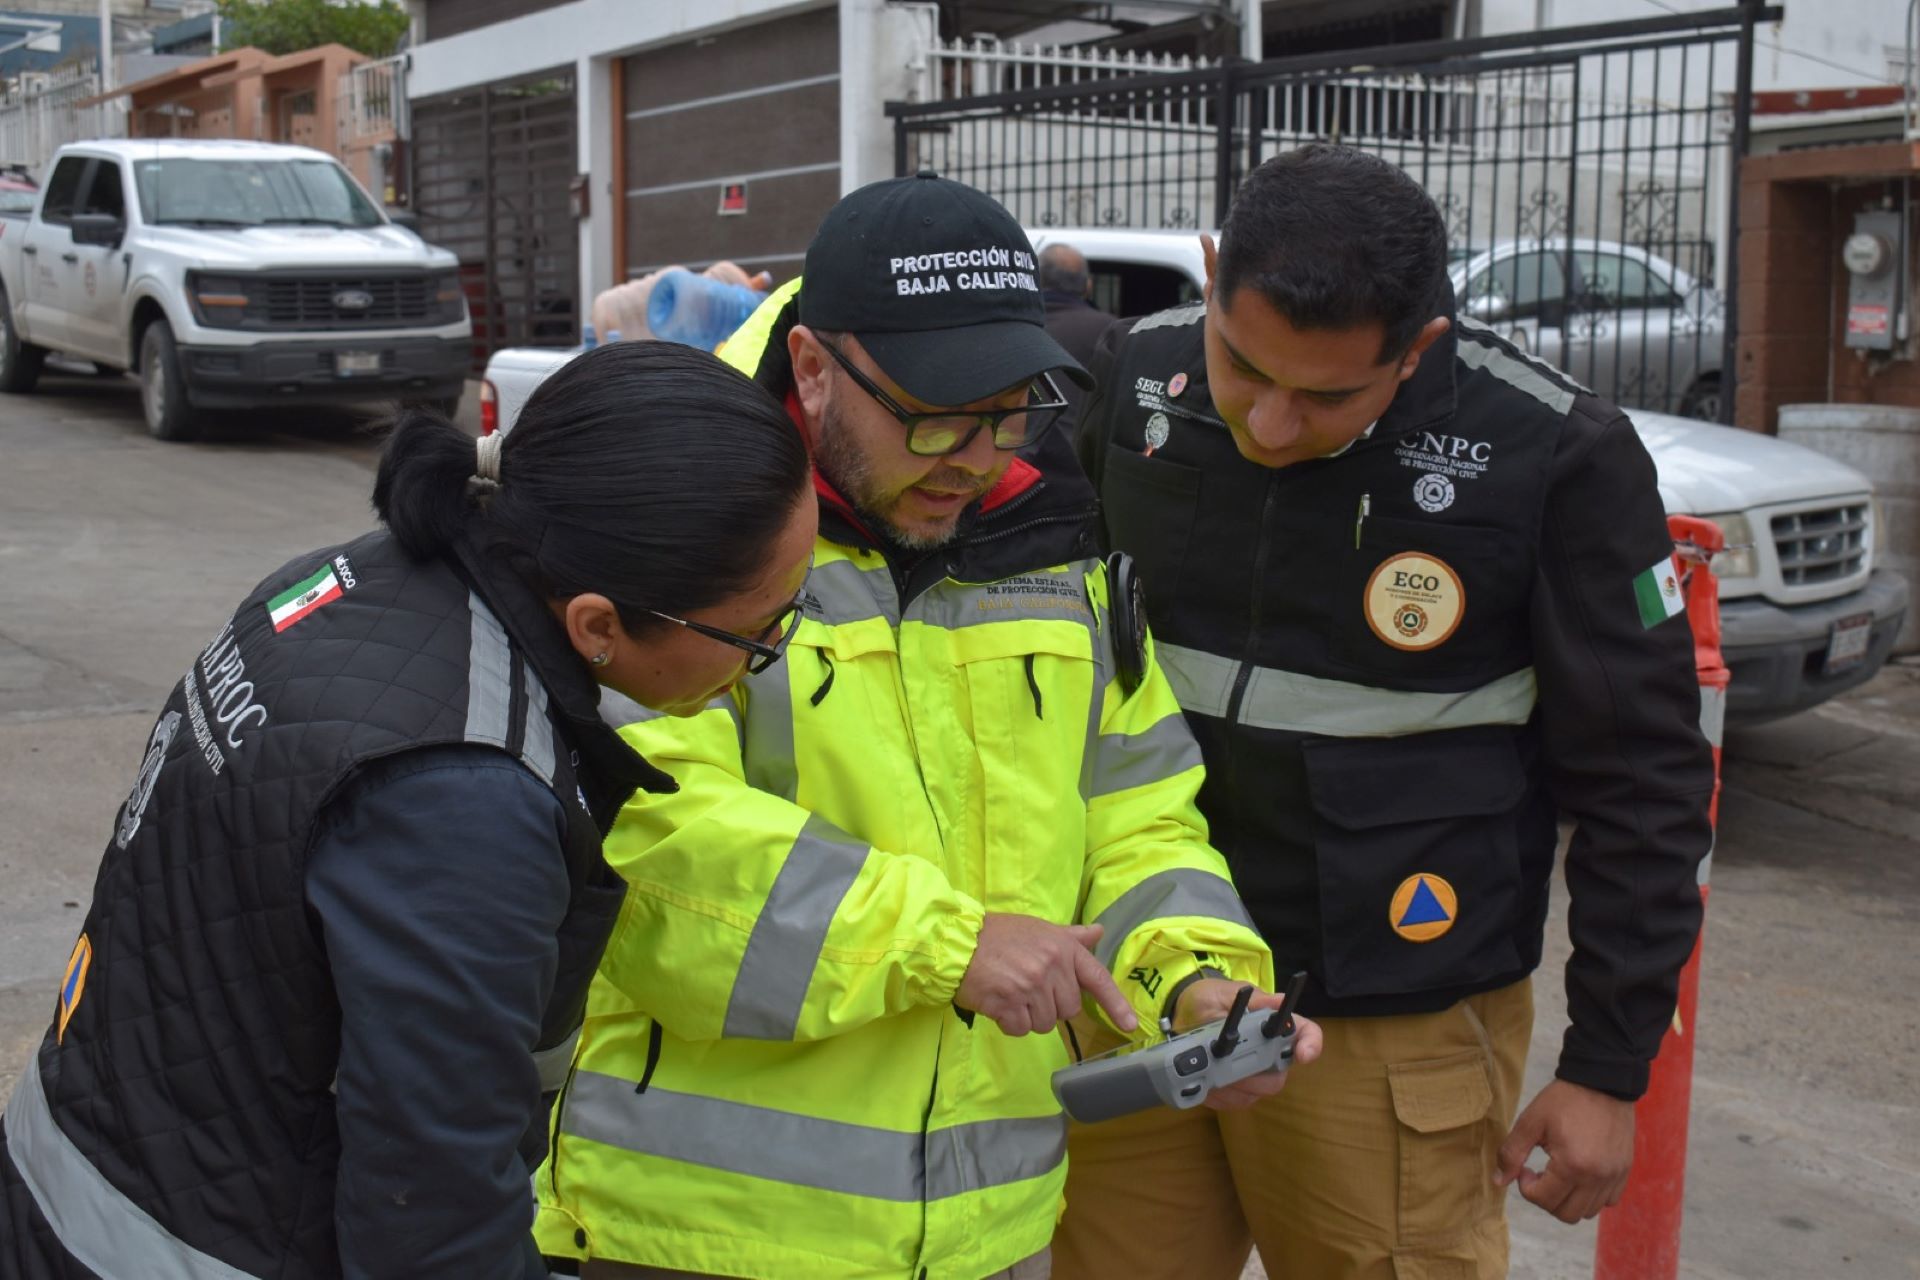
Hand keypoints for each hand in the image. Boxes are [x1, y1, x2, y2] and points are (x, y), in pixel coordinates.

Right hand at [956, 915, 1136, 1037]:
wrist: (958, 941)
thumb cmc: (999, 934)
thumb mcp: (1039, 929)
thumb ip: (1070, 937)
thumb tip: (1098, 933)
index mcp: (1063, 948)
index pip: (1097, 979)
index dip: (1116, 1005)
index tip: (1131, 1025)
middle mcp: (1051, 967)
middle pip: (1068, 1009)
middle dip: (1050, 1005)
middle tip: (1027, 987)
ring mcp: (1030, 986)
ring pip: (1044, 1023)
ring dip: (1028, 1016)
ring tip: (1010, 993)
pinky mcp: (1008, 1003)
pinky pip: (1020, 1029)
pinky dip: (1009, 1023)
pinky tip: (998, 1003)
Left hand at [1172, 979, 1323, 1110]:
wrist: (1180, 1017)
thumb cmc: (1207, 999)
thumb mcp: (1223, 993)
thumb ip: (1250, 999)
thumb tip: (1279, 1001)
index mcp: (1272, 1023)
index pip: (1305, 1033)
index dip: (1311, 1045)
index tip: (1303, 1055)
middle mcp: (1269, 1052)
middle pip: (1279, 1075)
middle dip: (1253, 1073)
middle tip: (1228, 1063)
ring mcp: (1254, 1075)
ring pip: (1256, 1093)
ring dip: (1230, 1084)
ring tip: (1208, 1068)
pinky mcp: (1236, 1091)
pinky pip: (1234, 1102)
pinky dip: (1217, 1094)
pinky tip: (1204, 1080)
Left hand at [1495, 1079, 1635, 1221]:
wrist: (1602, 1081)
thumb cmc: (1564, 1099)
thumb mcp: (1531, 1122)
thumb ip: (1511, 1153)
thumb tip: (1498, 1182)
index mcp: (1573, 1165)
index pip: (1543, 1200)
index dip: (1526, 1187)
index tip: (1525, 1168)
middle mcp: (1597, 1177)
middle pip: (1567, 1214)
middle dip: (1546, 1199)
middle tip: (1541, 1174)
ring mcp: (1614, 1176)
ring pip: (1588, 1212)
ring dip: (1568, 1199)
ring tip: (1559, 1173)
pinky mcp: (1624, 1171)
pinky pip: (1607, 1201)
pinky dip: (1591, 1195)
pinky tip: (1579, 1173)